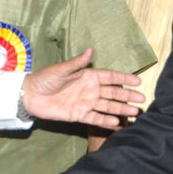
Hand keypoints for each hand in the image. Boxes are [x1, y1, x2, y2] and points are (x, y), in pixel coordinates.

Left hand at [22, 48, 142, 128]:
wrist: (30, 96)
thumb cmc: (45, 79)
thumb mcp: (61, 69)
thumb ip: (77, 63)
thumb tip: (91, 50)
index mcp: (88, 76)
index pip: (110, 77)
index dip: (124, 78)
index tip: (138, 81)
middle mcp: (90, 90)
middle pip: (113, 93)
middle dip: (128, 96)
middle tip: (142, 100)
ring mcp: (86, 103)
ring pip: (107, 106)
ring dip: (121, 109)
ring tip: (135, 113)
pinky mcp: (79, 115)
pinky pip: (95, 118)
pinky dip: (106, 121)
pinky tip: (117, 123)